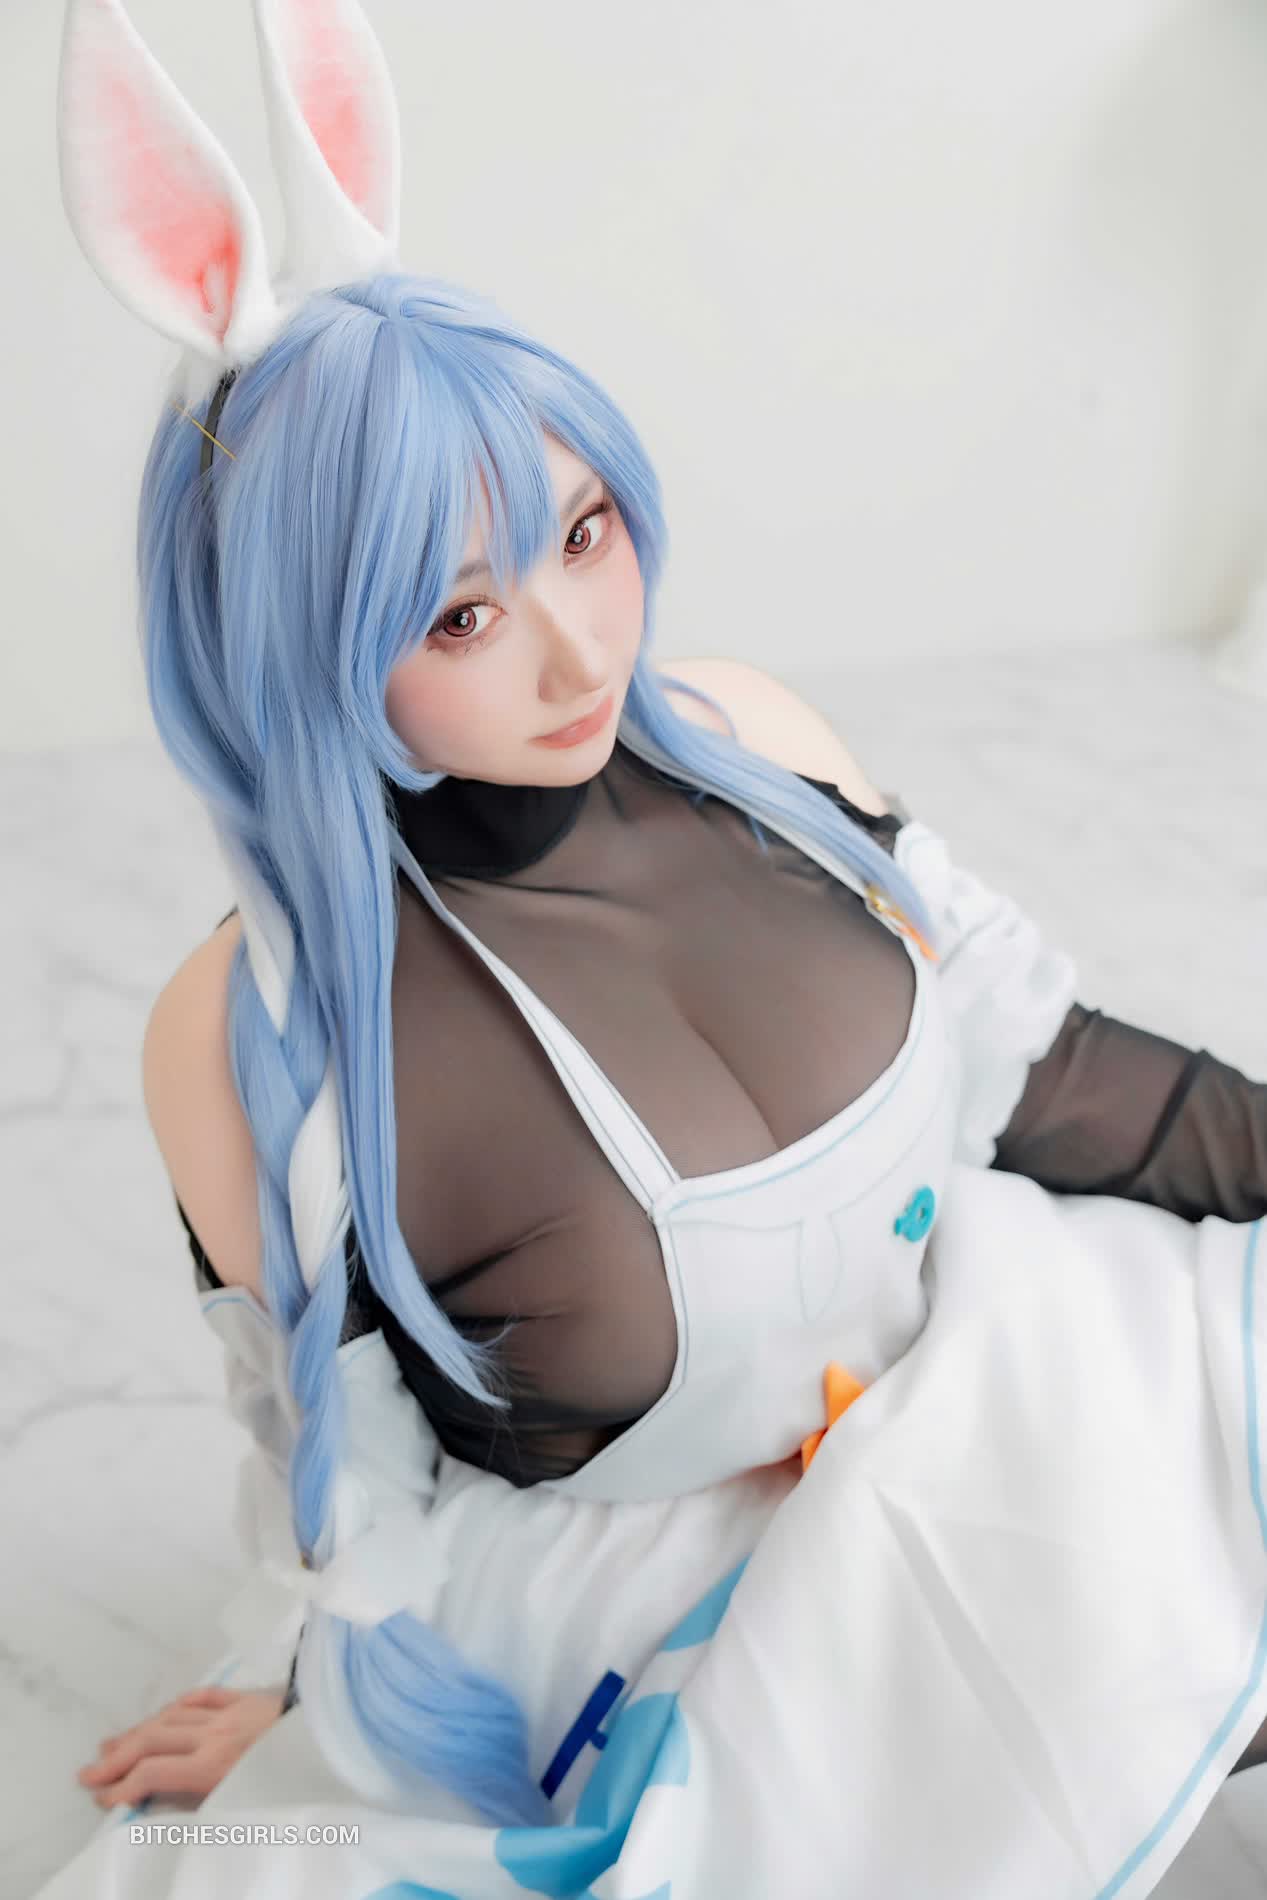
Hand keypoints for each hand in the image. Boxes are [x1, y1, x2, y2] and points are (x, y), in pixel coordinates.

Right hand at [76, 1684, 285, 1808]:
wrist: (341, 1734)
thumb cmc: (298, 1780)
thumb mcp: (250, 1806)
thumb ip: (205, 1805)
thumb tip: (165, 1807)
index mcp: (216, 1765)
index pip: (154, 1773)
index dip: (122, 1787)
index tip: (102, 1799)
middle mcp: (217, 1733)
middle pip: (154, 1740)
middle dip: (117, 1757)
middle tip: (88, 1772)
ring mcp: (233, 1711)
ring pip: (173, 1716)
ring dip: (140, 1731)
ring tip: (113, 1744)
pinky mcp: (251, 1698)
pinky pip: (208, 1696)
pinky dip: (182, 1704)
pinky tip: (167, 1712)